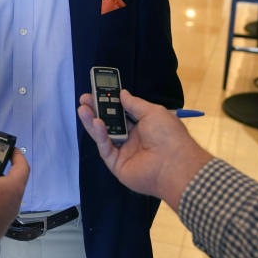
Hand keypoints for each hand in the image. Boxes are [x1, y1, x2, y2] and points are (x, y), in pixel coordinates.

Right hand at [77, 90, 211, 206]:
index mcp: (143, 126)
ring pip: (104, 135)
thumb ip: (134, 103)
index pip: (122, 113)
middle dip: (97, 111)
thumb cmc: (168, 135)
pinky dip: (100, 135)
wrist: (174, 164)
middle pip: (110, 123)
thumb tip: (123, 93)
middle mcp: (132, 139)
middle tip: (84, 99)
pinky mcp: (117, 165)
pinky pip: (106, 148)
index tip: (98, 92)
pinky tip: (96, 122)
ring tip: (82, 108)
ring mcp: (124, 152)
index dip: (110, 103)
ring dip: (93, 122)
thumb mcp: (152, 112)